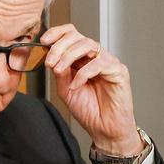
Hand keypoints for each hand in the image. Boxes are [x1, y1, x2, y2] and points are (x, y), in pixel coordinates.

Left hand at [41, 24, 142, 154]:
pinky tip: (75, 86)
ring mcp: (108, 63)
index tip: (44, 40)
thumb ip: (60, 72)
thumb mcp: (66, 90)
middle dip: (60, 47)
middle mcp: (96, 58)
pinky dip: (83, 74)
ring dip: (68, 56)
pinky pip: (98, 64)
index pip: (72, 35)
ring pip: (88, 45)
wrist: (104, 130)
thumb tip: (51, 56)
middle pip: (78, 37)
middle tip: (50, 61)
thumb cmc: (90, 111)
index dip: (57, 33)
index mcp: (83, 59)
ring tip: (59, 70)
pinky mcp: (118, 71)